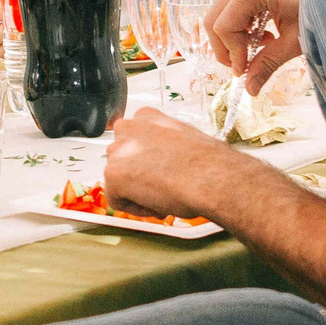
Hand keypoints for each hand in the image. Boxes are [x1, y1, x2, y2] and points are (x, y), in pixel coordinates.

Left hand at [104, 106, 242, 220]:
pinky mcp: (113, 175)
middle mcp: (127, 128)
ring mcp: (118, 151)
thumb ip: (164, 142)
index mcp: (145, 116)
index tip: (162, 171)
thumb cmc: (208, 161)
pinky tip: (158, 205)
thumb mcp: (184, 137)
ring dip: (138, 191)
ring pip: (119, 180)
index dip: (148, 161)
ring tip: (164, 196)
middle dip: (139, 175)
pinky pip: (118, 200)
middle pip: (123, 159)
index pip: (134, 140)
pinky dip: (137, 208)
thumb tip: (164, 156)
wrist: (212, 177)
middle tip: (162, 187)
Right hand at [207, 0, 304, 92]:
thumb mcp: (295, 40)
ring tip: (260, 46)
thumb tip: (249, 89)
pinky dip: (240, 25)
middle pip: (214, 19)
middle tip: (244, 65)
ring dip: (234, 36)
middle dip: (226, 47)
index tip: (244, 71)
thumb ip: (268, 63)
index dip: (231, 53)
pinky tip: (263, 33)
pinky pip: (232, 6)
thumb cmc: (322, 9)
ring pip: (220, 13)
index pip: (224, 27)